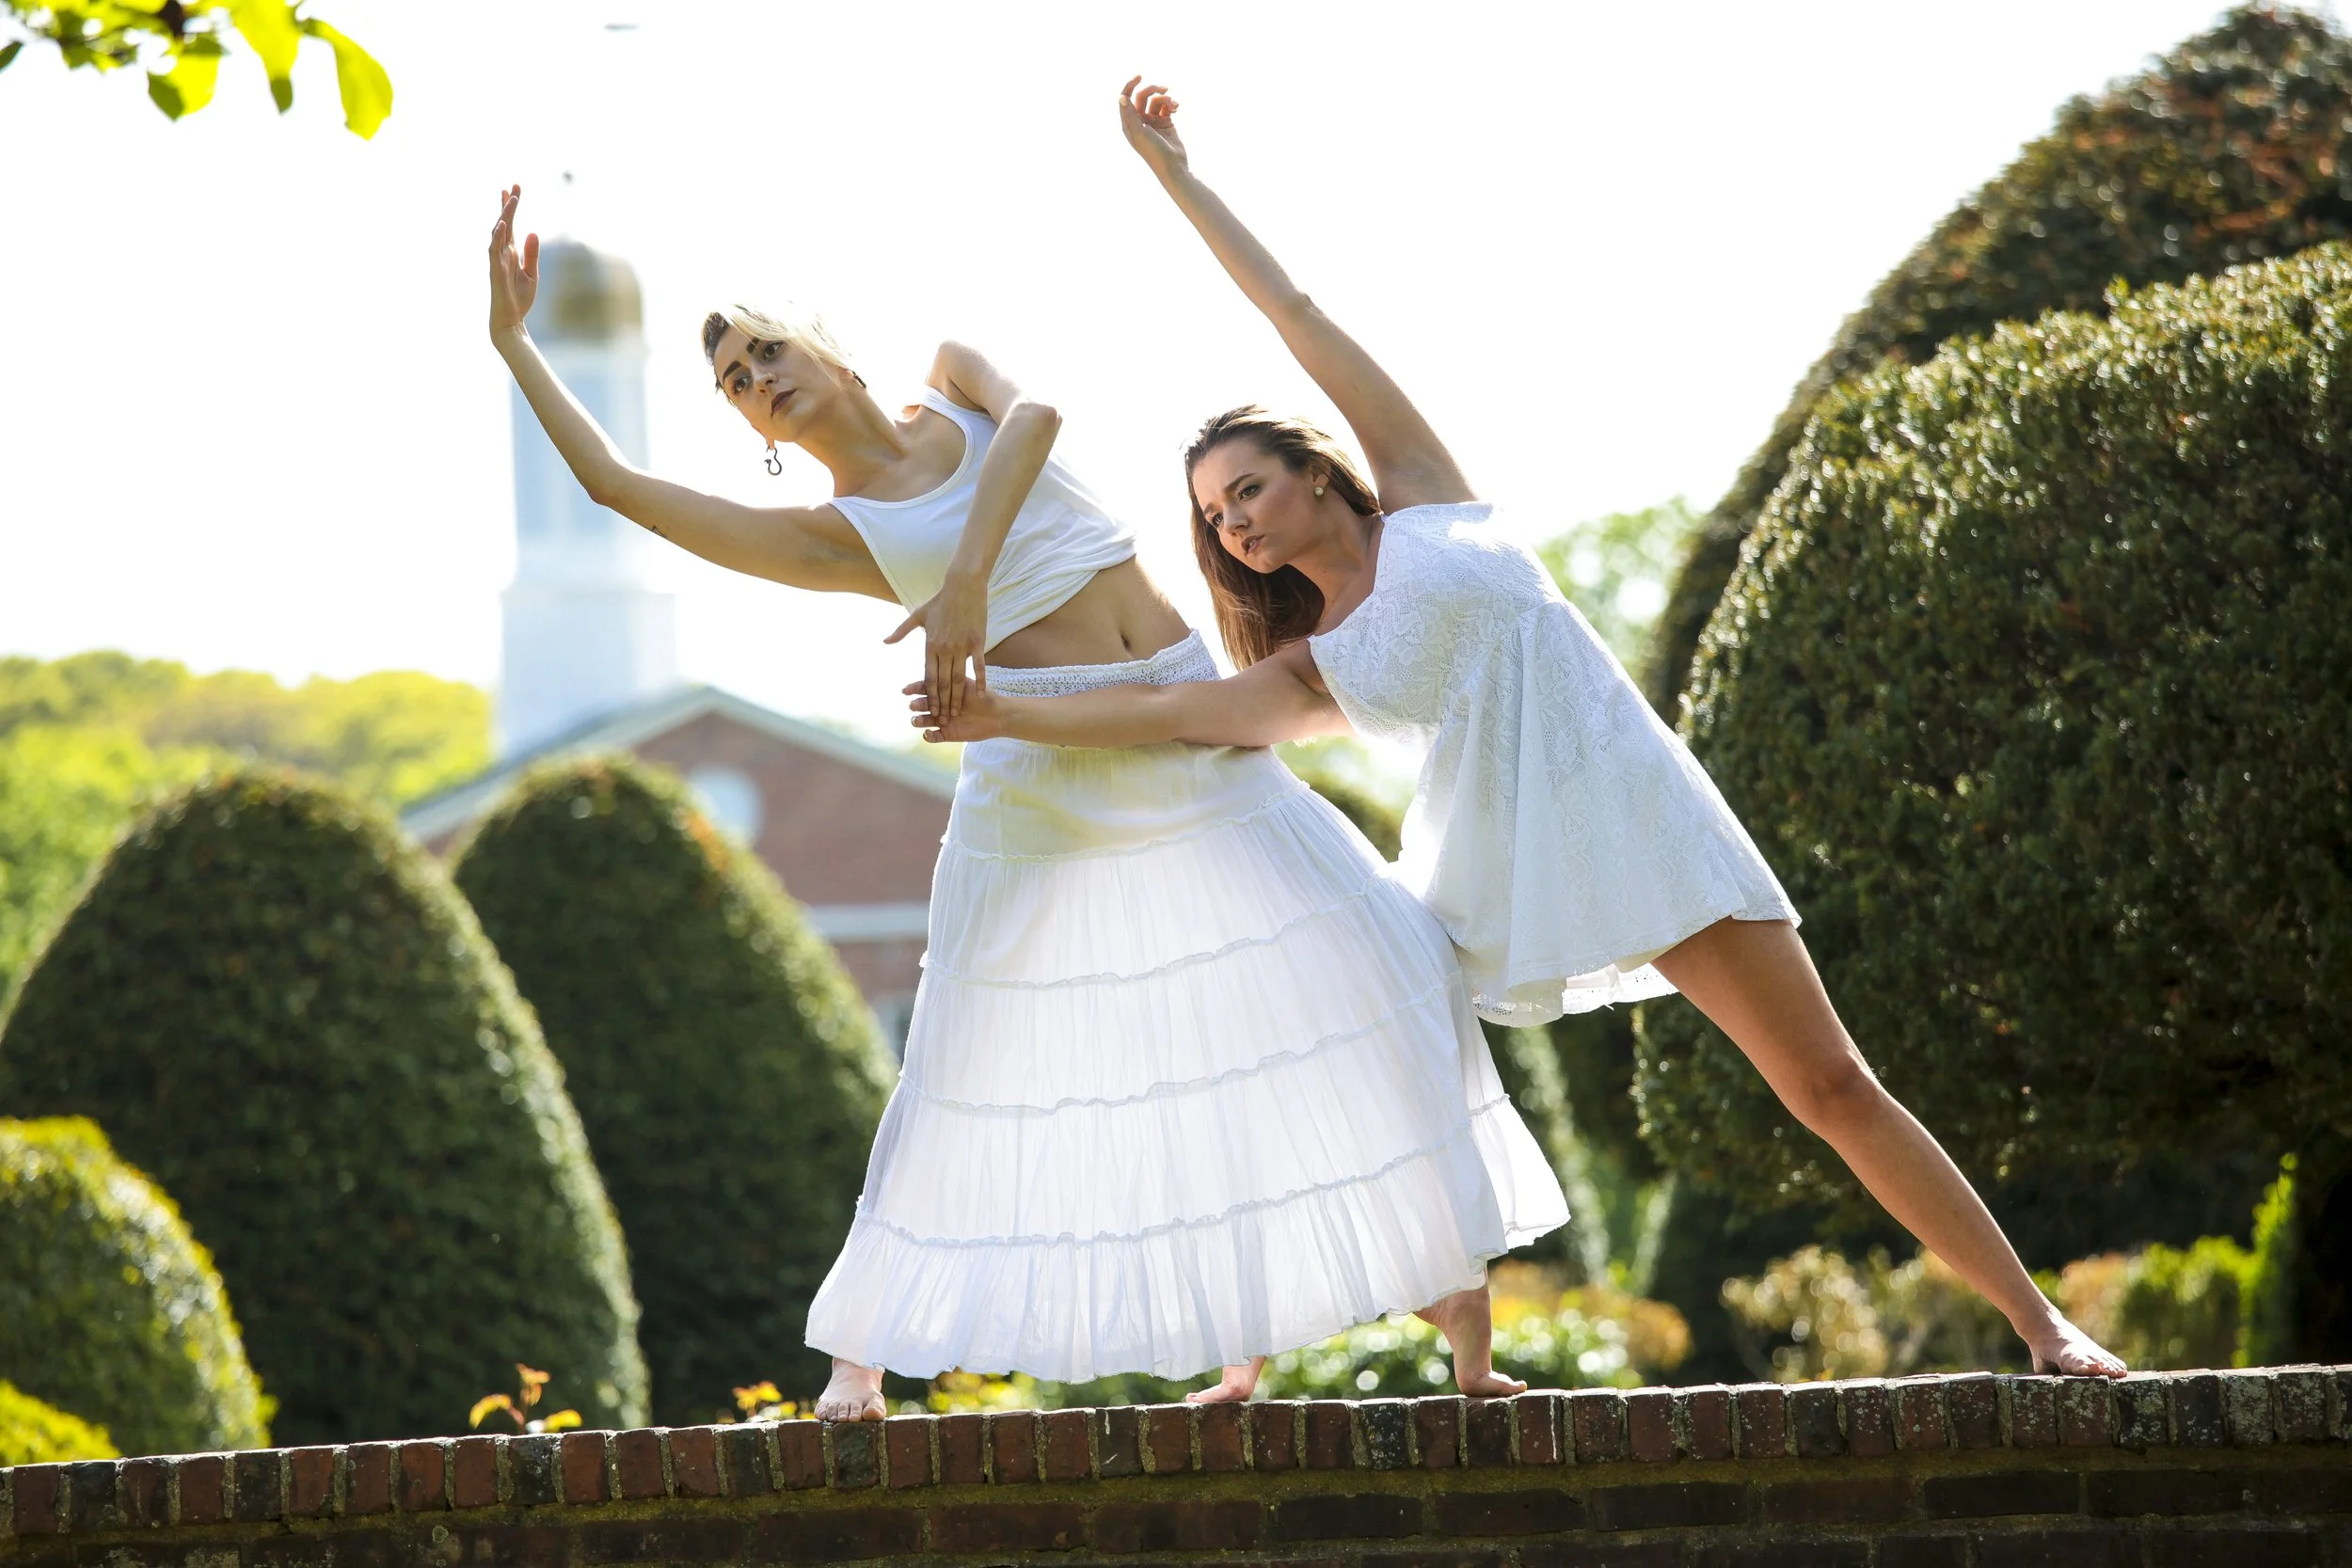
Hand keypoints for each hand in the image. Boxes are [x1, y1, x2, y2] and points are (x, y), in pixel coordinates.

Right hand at [488, 184, 538, 341]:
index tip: (514, 189)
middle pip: (504, 223)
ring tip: (510, 199)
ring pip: (499, 233)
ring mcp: (498, 260)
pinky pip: (494, 250)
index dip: (511, 208)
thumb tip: (533, 232)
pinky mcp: (496, 270)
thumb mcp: (531, 273)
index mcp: (511, 253)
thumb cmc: (520, 299)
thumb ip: (532, 254)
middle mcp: (502, 253)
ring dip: (504, 215)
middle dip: (508, 205)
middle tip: (514, 186)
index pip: (511, 226)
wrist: (511, 320)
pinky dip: (497, 236)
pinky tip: (502, 224)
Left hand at [884, 573, 988, 719]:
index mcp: (930, 645)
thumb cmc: (939, 601)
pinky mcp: (977, 642)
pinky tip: (980, 694)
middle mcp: (944, 649)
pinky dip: (980, 681)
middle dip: (942, 703)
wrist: (962, 587)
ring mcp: (962, 646)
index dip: (928, 696)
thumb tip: (884, 642)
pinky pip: (978, 666)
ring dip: (957, 698)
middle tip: (943, 720)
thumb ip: (901, 632)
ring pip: (958, 678)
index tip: (930, 711)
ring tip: (957, 713)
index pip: (927, 677)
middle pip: (942, 682)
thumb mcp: (917, 615)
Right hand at [905, 680, 1007, 743]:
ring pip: (925, 721)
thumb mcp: (965, 685)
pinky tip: (927, 733)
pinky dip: (929, 736)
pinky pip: (934, 737)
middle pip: (923, 705)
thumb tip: (933, 670)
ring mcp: (942, 720)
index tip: (906, 690)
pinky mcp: (947, 734)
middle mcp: (939, 705)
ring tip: (916, 720)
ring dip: (919, 720)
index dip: (914, 689)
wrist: (997, 714)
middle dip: (917, 705)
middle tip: (913, 706)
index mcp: (942, 691)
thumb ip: (950, 680)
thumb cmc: (982, 696)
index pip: (925, 689)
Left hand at [1119, 76, 1186, 177]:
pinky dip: (1171, 104)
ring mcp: (1152, 121)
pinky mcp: (1165, 122)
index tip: (1139, 76)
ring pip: (1156, 100)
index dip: (1130, 85)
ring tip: (1174, 105)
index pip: (1126, 99)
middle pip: (1142, 96)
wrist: (1173, 165)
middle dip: (1153, 90)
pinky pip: (1166, 106)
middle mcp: (1139, 121)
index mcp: (1129, 123)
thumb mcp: (1139, 132)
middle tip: (1164, 89)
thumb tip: (1121, 97)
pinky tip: (1177, 108)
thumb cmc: (1153, 151)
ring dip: (1165, 98)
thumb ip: (1129, 114)